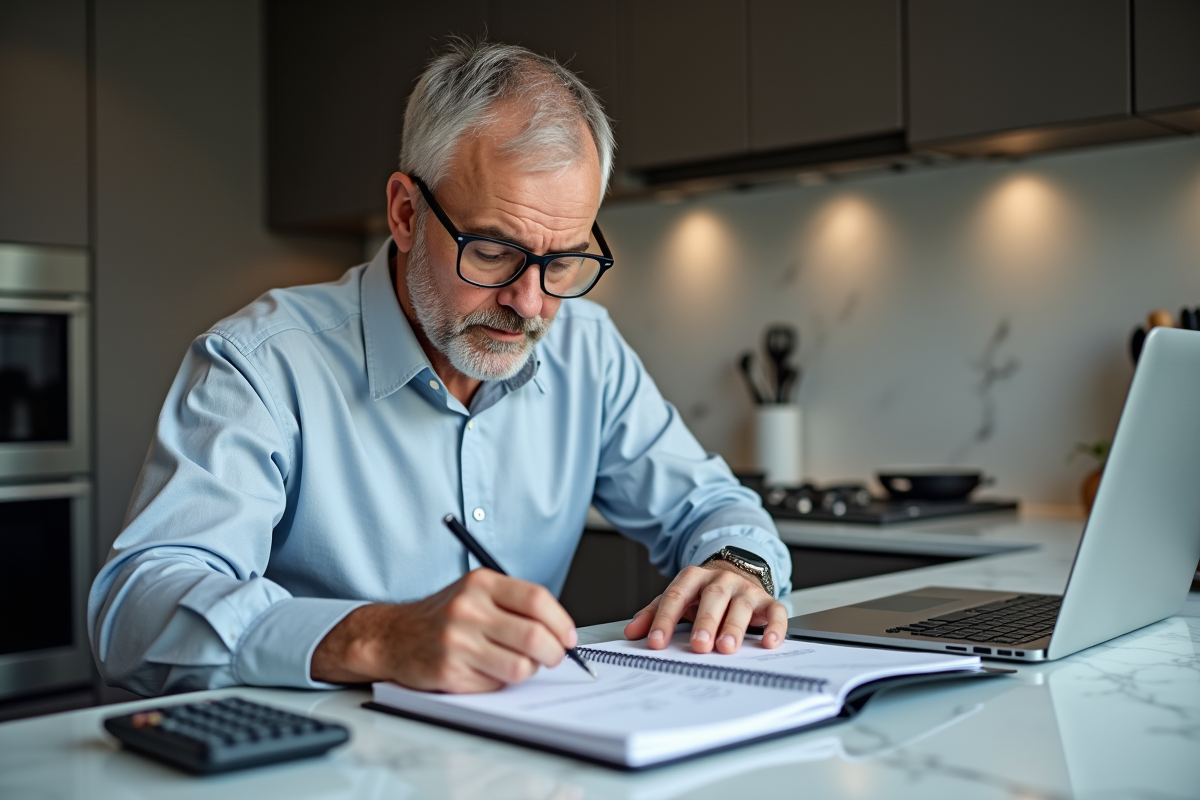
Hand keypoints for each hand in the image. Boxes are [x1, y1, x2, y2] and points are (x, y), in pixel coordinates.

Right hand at [311, 569, 577, 692]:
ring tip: (518, 664)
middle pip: (534, 636)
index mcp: (480, 583)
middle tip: (553, 657)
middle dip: (554, 653)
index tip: (568, 637)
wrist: (391, 636)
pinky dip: (500, 682)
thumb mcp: (475, 592)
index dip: (561, 622)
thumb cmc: (443, 616)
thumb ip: (514, 603)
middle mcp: (468, 609)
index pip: (536, 600)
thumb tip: (561, 630)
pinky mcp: (449, 672)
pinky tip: (486, 670)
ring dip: (528, 670)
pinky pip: (496, 684)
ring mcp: (457, 642)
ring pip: (521, 666)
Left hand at [622, 561, 787, 653]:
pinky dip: (775, 627)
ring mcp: (745, 589)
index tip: (656, 642)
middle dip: (704, 622)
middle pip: (712, 597)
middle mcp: (721, 580)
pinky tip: (769, 642)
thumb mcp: (677, 599)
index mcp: (693, 578)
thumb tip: (631, 633)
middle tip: (698, 645)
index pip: (676, 596)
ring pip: (741, 605)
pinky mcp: (768, 601)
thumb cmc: (703, 594)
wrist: (736, 573)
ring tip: (726, 647)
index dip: (665, 620)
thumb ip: (654, 614)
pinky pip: (775, 612)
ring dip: (733, 626)